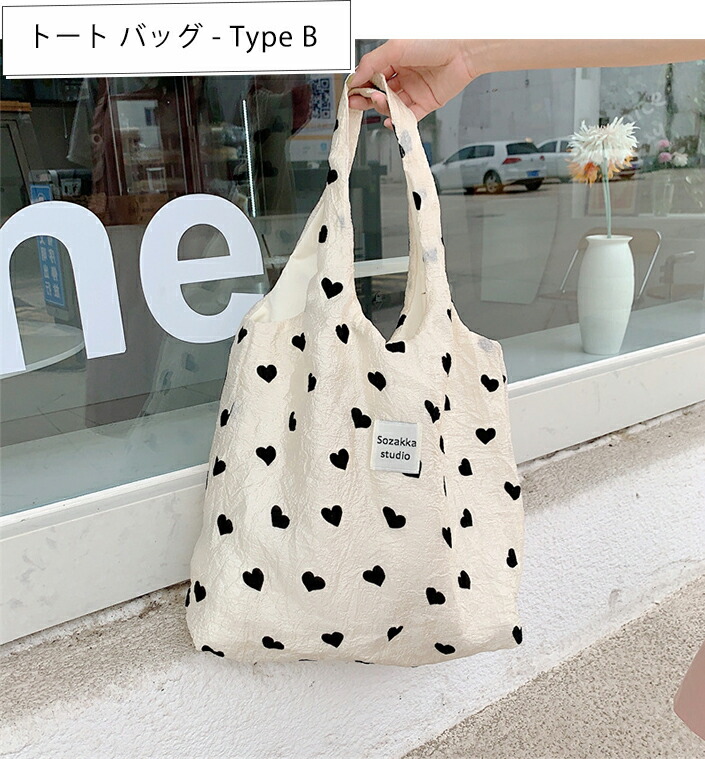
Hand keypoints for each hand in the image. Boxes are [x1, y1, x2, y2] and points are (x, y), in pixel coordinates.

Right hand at [348, 40, 480, 127]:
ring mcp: (414, 91)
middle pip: (380, 93)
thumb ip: (372, 63)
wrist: (463, 52)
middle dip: (366, 99)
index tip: (351, 92)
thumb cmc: (435, 41)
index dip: (361, 85)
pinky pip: (408, 117)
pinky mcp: (425, 104)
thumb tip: (355, 77)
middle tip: (356, 103)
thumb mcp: (395, 47)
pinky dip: (397, 121)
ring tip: (380, 101)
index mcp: (396, 60)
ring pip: (392, 106)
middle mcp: (404, 76)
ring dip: (382, 107)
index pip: (372, 76)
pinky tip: (390, 120)